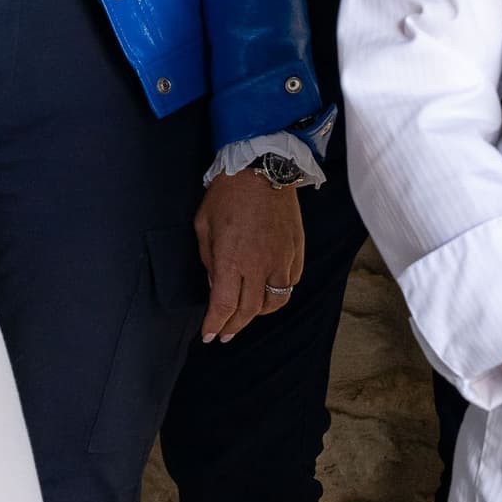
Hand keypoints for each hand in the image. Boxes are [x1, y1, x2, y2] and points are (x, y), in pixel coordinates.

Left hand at [195, 169, 305, 343]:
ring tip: (246, 316)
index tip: (209, 335)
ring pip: (274, 302)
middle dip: (234, 326)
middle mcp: (260, 266)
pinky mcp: (297, 250)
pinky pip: (291, 283)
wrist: (262, 167)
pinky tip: (268, 293)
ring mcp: (282, 260)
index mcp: (232, 261)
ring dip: (258, 314)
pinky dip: (279, 293)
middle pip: (249, 311)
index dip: (215, 325)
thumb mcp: (204, 226)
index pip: (224, 307)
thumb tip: (216, 284)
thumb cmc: (227, 193)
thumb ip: (210, 260)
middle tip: (224, 333)